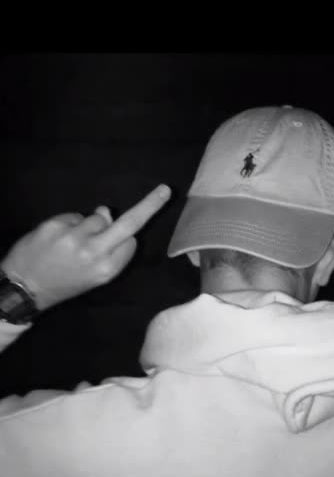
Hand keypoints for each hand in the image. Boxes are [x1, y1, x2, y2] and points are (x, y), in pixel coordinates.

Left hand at [0, 184, 170, 310]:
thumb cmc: (64, 283)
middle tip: (165, 190)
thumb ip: (108, 250)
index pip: (131, 242)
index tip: (124, 240)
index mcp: (107, 270)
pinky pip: (75, 216)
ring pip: (97, 217)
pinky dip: (70, 224)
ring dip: (90, 225)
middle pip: (129, 223)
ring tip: (71, 243)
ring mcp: (75, 237)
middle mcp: (95, 253)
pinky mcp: (56, 225)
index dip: (126, 240)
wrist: (25, 287)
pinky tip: (59, 238)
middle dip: (149, 205)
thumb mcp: (93, 278)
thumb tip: (107, 214)